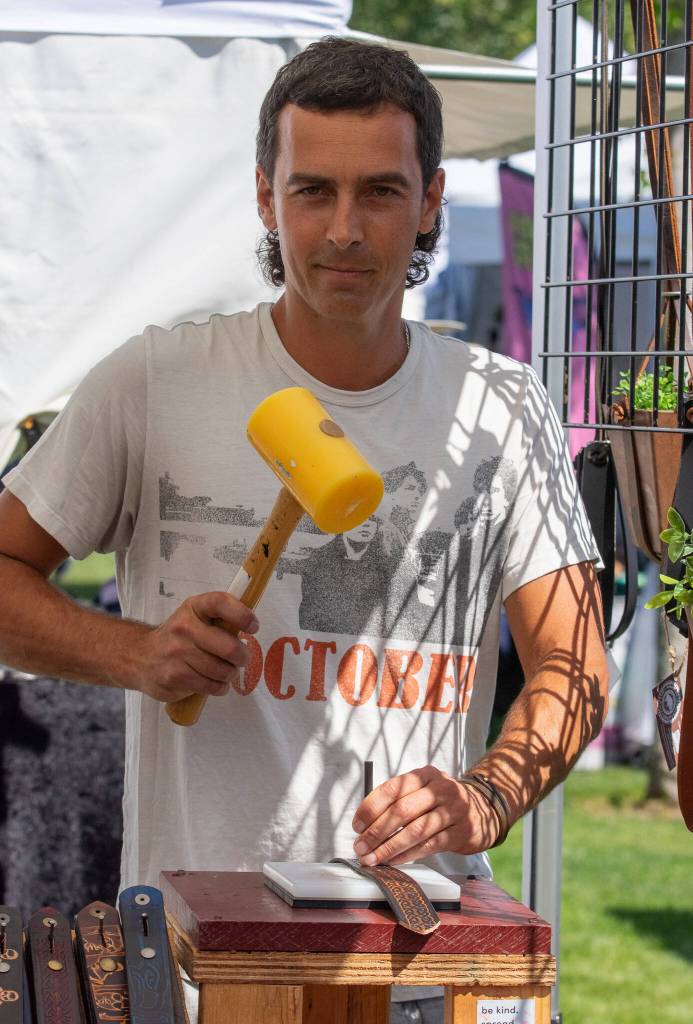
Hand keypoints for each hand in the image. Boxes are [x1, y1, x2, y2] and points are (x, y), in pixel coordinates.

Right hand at [127, 592, 258, 701]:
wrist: (140, 656)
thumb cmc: (179, 636)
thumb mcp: (195, 616)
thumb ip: (220, 618)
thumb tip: (251, 625)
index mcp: (193, 607)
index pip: (220, 602)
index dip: (242, 615)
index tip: (253, 626)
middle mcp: (184, 628)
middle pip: (229, 647)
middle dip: (243, 657)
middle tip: (241, 658)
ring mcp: (177, 654)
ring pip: (223, 671)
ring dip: (230, 674)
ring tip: (224, 671)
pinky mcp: (175, 677)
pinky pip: (212, 686)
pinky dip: (219, 687)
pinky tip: (213, 681)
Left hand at [351, 765, 499, 865]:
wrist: (483, 810)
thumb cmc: (441, 802)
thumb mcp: (423, 790)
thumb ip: (398, 800)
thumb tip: (364, 825)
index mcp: (424, 774)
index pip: (392, 789)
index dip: (371, 808)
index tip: (356, 825)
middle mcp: (440, 789)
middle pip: (402, 811)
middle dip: (377, 831)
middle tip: (360, 847)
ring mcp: (453, 810)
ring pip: (415, 830)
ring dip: (389, 847)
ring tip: (372, 858)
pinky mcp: (461, 832)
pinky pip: (429, 845)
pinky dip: (407, 855)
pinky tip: (393, 861)